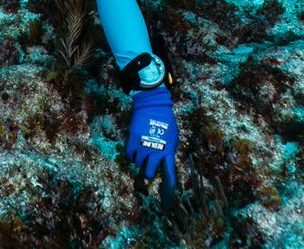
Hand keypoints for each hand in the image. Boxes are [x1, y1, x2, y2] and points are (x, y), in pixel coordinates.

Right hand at [127, 86, 178, 211]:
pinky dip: (130, 156)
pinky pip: (129, 155)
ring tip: (142, 154)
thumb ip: (169, 150)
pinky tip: (134, 152)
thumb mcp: (173, 136)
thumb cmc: (166, 121)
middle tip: (147, 171)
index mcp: (168, 151)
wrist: (153, 106)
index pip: (169, 173)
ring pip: (138, 164)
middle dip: (148, 173)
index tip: (167, 198)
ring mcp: (143, 147)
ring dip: (139, 161)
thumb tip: (165, 161)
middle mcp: (155, 151)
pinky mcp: (132, 141)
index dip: (168, 186)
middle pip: (148, 172)